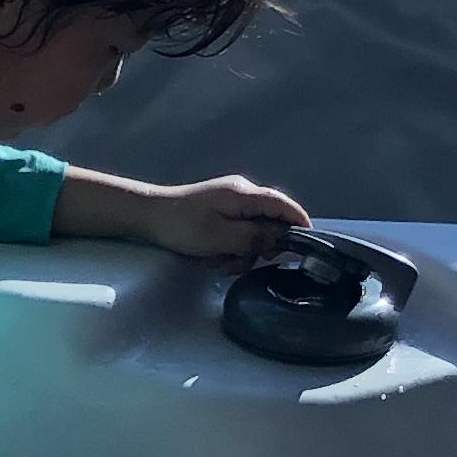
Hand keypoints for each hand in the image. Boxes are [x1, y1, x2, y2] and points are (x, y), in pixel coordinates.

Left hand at [145, 175, 312, 264]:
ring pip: (251, 233)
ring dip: (238, 253)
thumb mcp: (222, 237)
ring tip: (215, 262)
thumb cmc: (183, 226)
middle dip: (256, 248)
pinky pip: (236, 233)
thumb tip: (284, 238)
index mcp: (245, 194)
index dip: (300, 224)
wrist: (148, 215)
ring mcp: (230, 203)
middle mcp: (242, 194)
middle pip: (269, 223)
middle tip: (235, 261)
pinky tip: (210, 257)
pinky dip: (227, 248)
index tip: (308, 245)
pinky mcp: (219, 212)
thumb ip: (256, 237)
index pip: (285, 206)